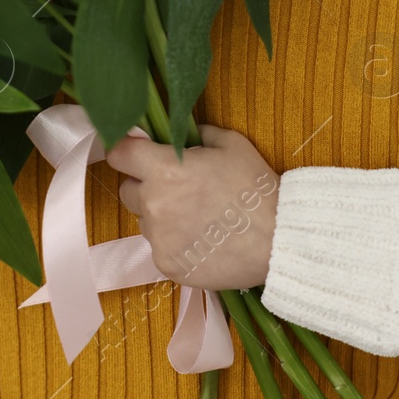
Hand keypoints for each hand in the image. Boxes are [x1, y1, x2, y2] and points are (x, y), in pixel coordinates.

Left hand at [105, 125, 279, 289]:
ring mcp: (158, 240)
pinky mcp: (168, 265)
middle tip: (179, 187)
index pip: (119, 154)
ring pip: (145, 221)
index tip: (137, 153)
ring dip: (161, 216)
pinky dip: (175, 243)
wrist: (278, 241)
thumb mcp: (231, 144)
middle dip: (146, 185)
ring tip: (197, 218)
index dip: (127, 150)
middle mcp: (153, 205)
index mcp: (163, 170)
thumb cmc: (255, 187)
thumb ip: (198, 135)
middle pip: (128, 191)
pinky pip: (161, 247)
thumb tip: (183, 134)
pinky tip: (203, 240)